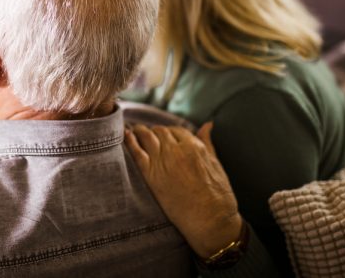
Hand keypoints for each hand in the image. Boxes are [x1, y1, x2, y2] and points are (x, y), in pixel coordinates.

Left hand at [125, 123, 242, 257]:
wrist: (210, 220)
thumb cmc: (218, 196)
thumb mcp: (216, 164)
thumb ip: (208, 143)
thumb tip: (208, 124)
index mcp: (195, 146)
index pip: (176, 130)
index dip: (168, 132)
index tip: (163, 135)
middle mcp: (177, 151)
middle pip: (160, 132)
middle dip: (154, 132)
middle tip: (147, 133)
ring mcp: (163, 162)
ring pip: (147, 138)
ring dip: (140, 132)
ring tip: (134, 131)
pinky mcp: (151, 176)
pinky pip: (136, 153)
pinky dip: (130, 142)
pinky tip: (126, 136)